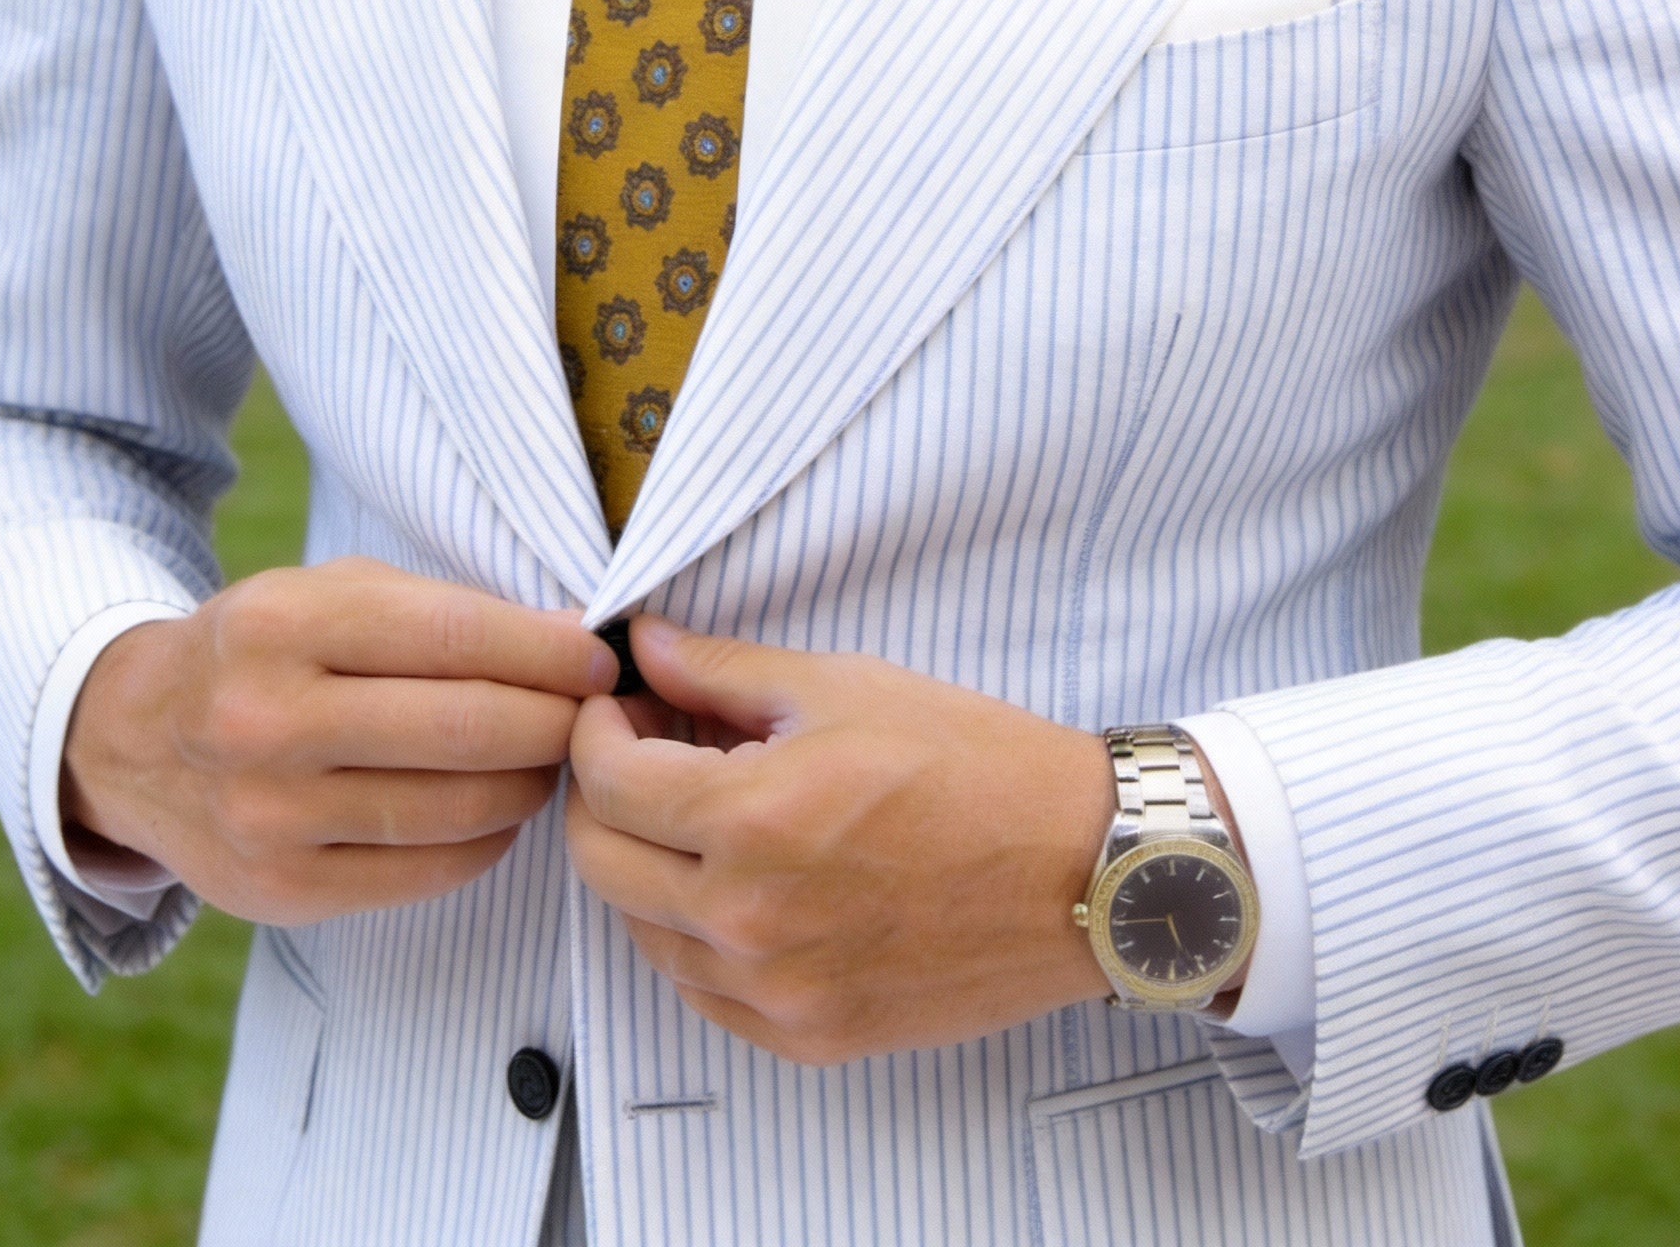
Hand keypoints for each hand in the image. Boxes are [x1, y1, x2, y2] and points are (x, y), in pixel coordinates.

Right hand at [63, 558, 618, 924]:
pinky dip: (488, 838)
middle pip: (470, 729)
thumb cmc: (265, 650)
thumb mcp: (329, 593)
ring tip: (548, 757)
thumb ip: (441, 612)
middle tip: (593, 715)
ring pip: (461, 808)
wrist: (134, 739)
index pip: (456, 636)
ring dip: (532, 782)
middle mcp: (267, 722)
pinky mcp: (283, 893)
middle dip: (557, 720)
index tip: (599, 660)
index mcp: (283, 626)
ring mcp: (271, 818)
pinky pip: (433, 870)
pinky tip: (496, 806)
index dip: (549, 652)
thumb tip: (572, 645)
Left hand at [565, 617, 1118, 1065]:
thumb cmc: (975, 765)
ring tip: (701, 811)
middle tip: (645, 748)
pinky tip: (738, 881)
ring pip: (645, 933)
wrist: (1084, 869)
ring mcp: (777, 992)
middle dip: (602, 795)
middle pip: (602, 863)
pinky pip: (704, 991)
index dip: (595, 729)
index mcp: (750, 821)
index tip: (619, 703)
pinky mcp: (811, 1036)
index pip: (605, 782)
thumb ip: (724, 672)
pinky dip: (695, 934)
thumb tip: (647, 644)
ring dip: (646, 864)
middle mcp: (748, 921)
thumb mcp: (844, 687)